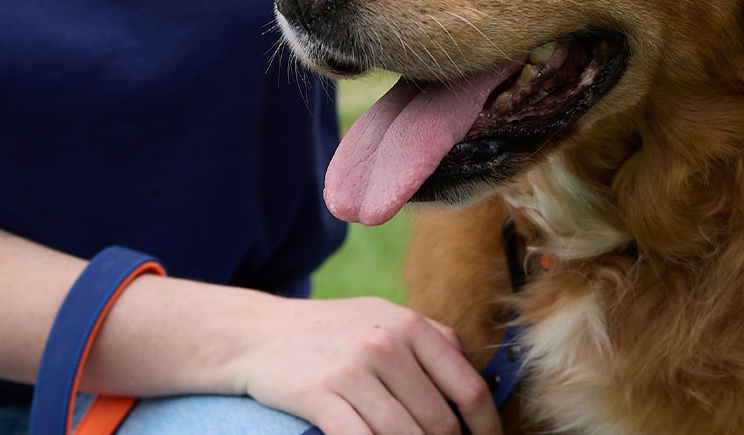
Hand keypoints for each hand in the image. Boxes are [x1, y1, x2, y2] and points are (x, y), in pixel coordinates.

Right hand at [230, 296, 502, 434]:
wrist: (257, 333)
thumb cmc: (330, 333)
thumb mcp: (382, 319)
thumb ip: (430, 344)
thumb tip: (477, 388)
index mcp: (409, 325)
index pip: (468, 387)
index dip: (486, 429)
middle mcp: (384, 343)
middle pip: (439, 421)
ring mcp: (351, 369)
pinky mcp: (320, 394)